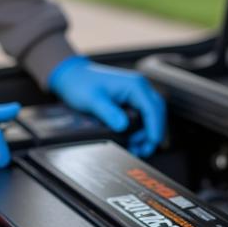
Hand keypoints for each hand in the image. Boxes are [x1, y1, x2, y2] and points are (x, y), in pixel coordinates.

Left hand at [48, 56, 165, 156]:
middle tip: (144, 150)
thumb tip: (122, 127)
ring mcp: (134, 93)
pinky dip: (138, 129)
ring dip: (145, 132)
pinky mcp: (129, 100)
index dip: (154, 128)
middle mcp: (138, 87)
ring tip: (136, 148)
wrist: (71, 76)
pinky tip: (131, 140)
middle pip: (156, 112)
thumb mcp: (93, 100)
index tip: (152, 143)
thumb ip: (109, 113)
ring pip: (149, 115)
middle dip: (152, 132)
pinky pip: (140, 115)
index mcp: (134, 85)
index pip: (153, 108)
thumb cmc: (80, 83)